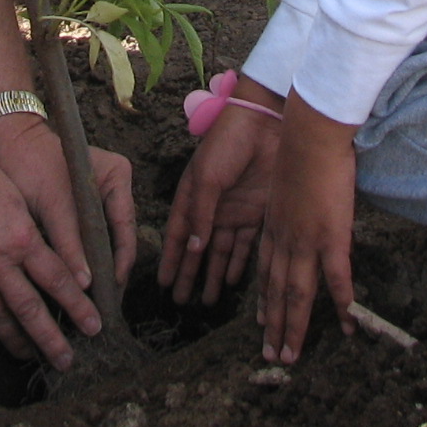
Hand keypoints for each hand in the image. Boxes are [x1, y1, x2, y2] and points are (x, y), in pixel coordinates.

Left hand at [0, 111, 137, 288]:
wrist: (7, 139)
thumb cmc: (29, 164)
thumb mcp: (52, 206)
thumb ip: (69, 243)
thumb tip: (86, 286)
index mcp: (118, 178)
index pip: (126, 231)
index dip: (120, 266)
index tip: (112, 295)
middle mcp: (116, 187)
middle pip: (117, 238)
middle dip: (109, 272)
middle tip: (102, 307)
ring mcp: (101, 196)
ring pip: (103, 241)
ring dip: (96, 268)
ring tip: (90, 301)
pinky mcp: (83, 205)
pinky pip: (88, 236)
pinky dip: (83, 256)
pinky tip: (76, 282)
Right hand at [0, 138, 102, 368]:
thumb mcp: (19, 202)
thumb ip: (34, 238)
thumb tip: (54, 270)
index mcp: (21, 237)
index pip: (58, 281)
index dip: (78, 306)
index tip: (94, 325)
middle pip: (30, 311)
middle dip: (52, 339)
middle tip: (68, 361)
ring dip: (18, 341)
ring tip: (33, 356)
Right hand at [160, 78, 281, 305]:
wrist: (263, 124)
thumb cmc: (226, 144)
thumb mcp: (206, 179)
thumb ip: (200, 215)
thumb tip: (192, 249)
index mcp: (191, 196)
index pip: (177, 235)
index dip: (170, 259)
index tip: (163, 284)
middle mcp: (211, 208)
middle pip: (197, 249)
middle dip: (189, 274)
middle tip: (181, 302)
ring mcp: (234, 211)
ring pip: (222, 252)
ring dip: (215, 275)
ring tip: (207, 300)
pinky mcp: (257, 212)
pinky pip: (246, 245)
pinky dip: (240, 264)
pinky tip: (234, 281)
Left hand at [255, 94, 357, 364]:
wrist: (310, 136)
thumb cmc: (300, 150)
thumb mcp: (287, 183)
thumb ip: (291, 204)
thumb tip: (300, 212)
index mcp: (274, 225)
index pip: (266, 271)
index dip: (264, 299)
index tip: (262, 322)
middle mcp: (285, 239)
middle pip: (277, 290)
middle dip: (273, 324)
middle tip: (272, 354)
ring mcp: (306, 240)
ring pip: (297, 293)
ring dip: (294, 326)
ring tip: (290, 354)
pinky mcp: (330, 235)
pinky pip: (336, 277)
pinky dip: (340, 302)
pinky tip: (345, 323)